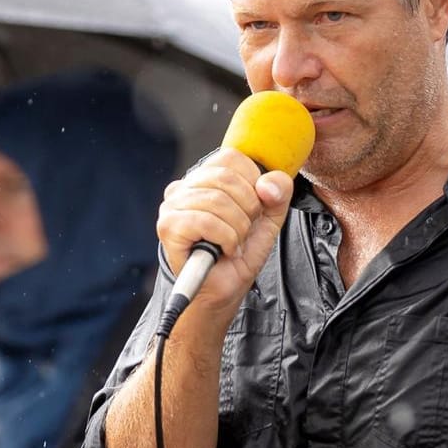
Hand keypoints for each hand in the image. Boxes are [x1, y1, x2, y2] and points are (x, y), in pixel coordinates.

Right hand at [157, 148, 293, 312]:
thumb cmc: (238, 254)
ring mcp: (172, 206)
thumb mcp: (268, 219)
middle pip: (226, 178)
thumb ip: (278, 194)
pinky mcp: (169, 226)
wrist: (223, 290)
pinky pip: (206, 221)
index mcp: (205, 178)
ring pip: (218, 201)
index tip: (254, 209)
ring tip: (234, 243)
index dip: (253, 183)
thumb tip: (269, 184)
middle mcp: (184, 187)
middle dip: (248, 209)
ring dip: (238, 229)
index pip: (231, 157)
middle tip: (244, 231)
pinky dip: (226, 239)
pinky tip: (225, 250)